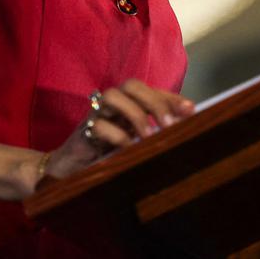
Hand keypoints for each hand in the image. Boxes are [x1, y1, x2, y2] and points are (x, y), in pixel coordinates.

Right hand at [42, 79, 194, 182]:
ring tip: (149, 137)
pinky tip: (128, 149)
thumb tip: (186, 133)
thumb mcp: (137, 147)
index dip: (172, 97)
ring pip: (112, 95)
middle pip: (132, 85)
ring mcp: (96, 116)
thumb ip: (155, 138)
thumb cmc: (107, 159)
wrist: (68, 173)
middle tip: (169, 126)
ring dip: (135, 114)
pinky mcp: (83, 133)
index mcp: (128, 106)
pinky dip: (117, 135)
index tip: (191, 110)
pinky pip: (98, 125)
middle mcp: (112, 106)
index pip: (152, 90)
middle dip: (154, 102)